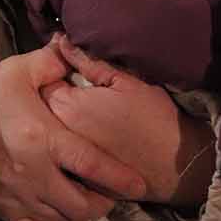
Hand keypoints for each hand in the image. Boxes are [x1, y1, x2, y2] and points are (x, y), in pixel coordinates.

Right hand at [0, 43, 146, 220]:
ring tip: (92, 201)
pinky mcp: (5, 210)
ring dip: (84, 215)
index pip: (90, 163)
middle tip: (111, 189)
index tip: (140, 185)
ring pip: (64, 220)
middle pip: (82, 203)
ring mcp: (18, 196)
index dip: (119, 177)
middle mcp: (33, 173)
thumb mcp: (18, 69)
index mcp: (41, 137)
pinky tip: (69, 220)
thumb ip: (52, 63)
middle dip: (103, 200)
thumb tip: (76, 54)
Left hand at [41, 36, 215, 208]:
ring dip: (57, 122)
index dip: (52, 71)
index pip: (42, 82)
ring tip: (83, 115)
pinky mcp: (79, 179)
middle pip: (41, 109)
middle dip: (52, 96)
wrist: (178, 165)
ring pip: (51, 134)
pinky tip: (89, 139)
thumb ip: (88, 62)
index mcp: (68, 108)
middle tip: (75, 89)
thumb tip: (62, 41)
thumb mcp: (125, 80)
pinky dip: (68, 147)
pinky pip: (63, 158)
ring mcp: (67, 162)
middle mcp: (60, 136)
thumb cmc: (154, 117)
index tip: (66, 68)